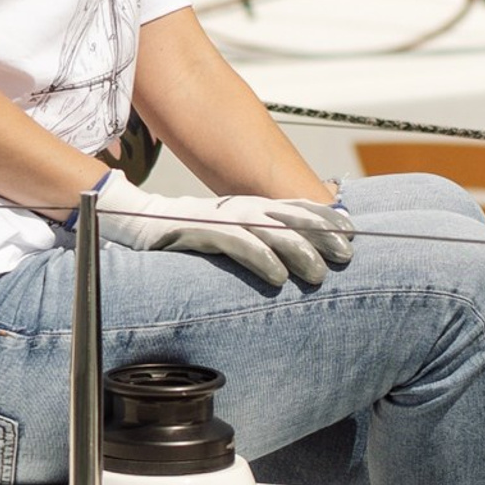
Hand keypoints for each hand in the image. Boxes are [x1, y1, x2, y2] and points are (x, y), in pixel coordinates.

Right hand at [93, 175, 354, 289]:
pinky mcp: (200, 232)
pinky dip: (261, 260)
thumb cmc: (182, 234)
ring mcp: (220, 218)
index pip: (295, 206)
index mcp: (248, 206)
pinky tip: (278, 277)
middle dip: (323, 235)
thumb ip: (255, 238)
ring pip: (270, 232)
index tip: (352, 232)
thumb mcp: (225, 233)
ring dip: (299, 252)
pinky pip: (237, 245)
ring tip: (319, 274)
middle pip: (291, 218)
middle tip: (347, 256)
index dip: (326, 217)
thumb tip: (289, 256)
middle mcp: (239, 208)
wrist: (133, 220)